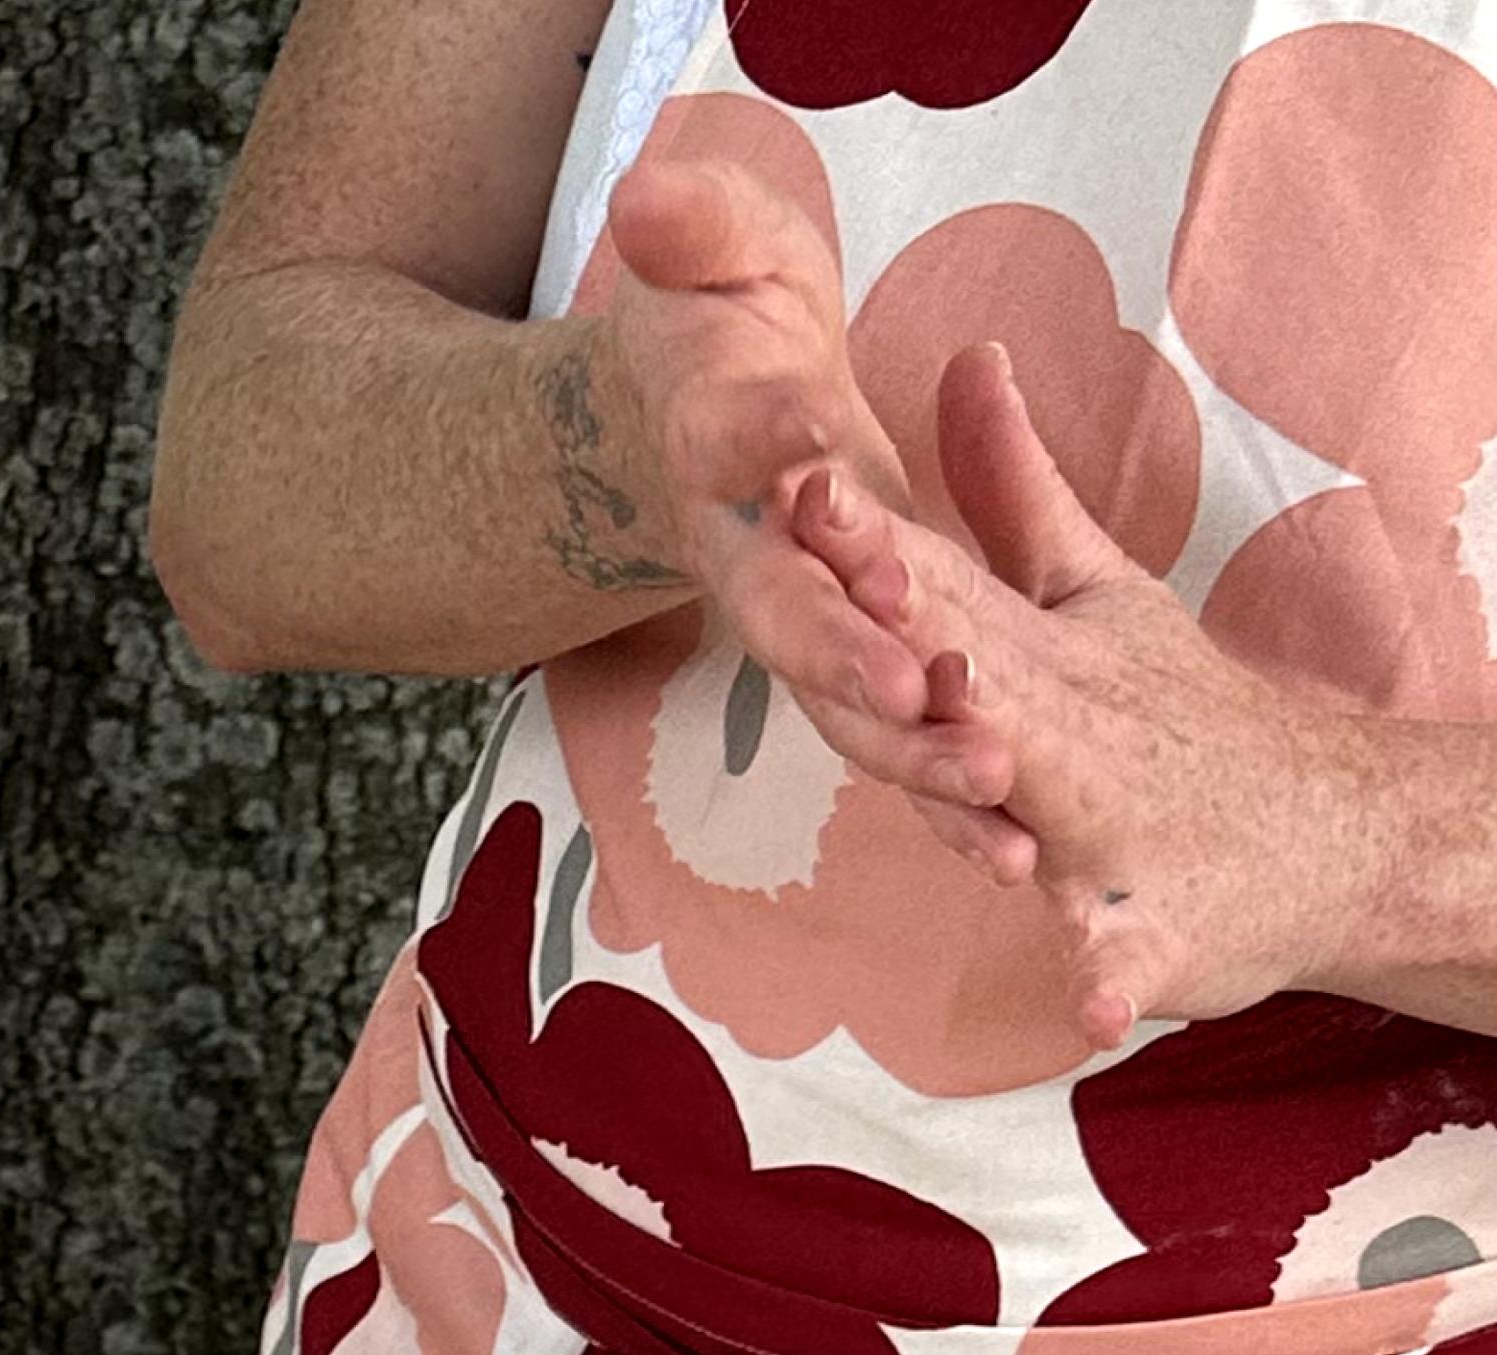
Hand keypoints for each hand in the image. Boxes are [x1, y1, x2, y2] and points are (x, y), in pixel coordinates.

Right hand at [566, 155, 988, 798]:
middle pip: (791, 622)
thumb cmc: (716, 342)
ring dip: (913, 757)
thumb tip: (647, 189)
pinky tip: (1016, 857)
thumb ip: (692, 231)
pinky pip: (900, 753)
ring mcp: (802, 634)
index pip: (738, 450)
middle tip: (904, 688)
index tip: (809, 451)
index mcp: (720, 462)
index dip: (768, 450)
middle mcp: (754, 565)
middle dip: (844, 659)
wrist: (689, 437)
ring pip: (848, 712)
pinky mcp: (854, 673)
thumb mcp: (715, 260)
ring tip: (988, 790)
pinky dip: (948, 807)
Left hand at [787, 342, 1348, 1045]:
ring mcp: (1114, 823)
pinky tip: (1098, 1010)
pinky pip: (1131, 953)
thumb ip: (1016, 490)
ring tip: (988, 759)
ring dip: (1017, 780)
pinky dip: (1116, 977)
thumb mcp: (1086, 593)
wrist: (1319, 832)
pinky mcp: (1152, 923)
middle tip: (864, 591)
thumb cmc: (1172, 720)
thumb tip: (971, 354)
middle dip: (924, 636)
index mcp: (1040, 655)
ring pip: (1056, 797)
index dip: (872, 541)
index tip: (801, 484)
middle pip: (982, 670)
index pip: (939, 589)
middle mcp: (1075, 721)